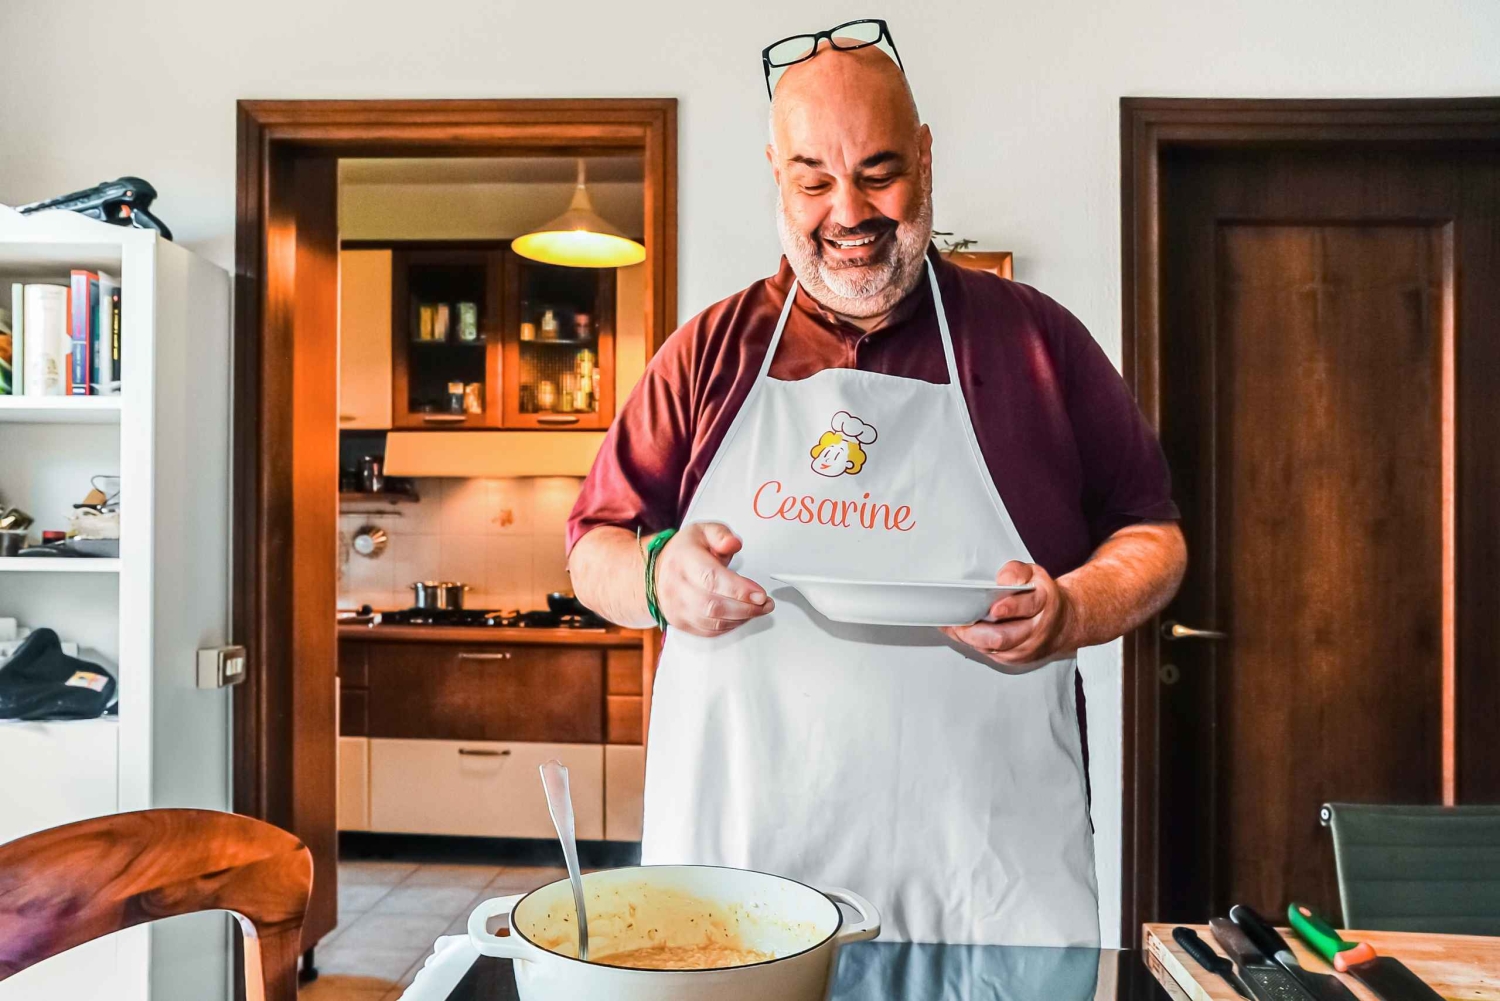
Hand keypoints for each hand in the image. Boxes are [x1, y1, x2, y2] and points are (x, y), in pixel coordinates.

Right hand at [654, 522, 773, 636]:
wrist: (657, 571)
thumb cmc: (684, 552)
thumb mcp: (703, 531)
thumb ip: (721, 534)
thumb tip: (733, 543)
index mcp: (683, 560)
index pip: (711, 579)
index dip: (739, 589)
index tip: (760, 594)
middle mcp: (676, 586)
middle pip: (713, 605)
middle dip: (746, 608)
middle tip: (765, 603)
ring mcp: (676, 608)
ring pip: (712, 622)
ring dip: (741, 618)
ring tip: (758, 609)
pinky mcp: (681, 623)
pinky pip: (709, 631)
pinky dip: (730, 625)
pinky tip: (741, 616)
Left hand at [940, 561, 1075, 666]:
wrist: (1061, 624)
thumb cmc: (1042, 597)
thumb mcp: (1033, 575)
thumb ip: (1015, 572)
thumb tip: (1001, 580)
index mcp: (1043, 602)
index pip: (1028, 606)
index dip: (1010, 608)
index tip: (994, 608)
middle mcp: (1036, 629)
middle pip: (1004, 637)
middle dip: (976, 631)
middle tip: (958, 622)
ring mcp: (1025, 647)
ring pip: (993, 649)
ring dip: (969, 639)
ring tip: (953, 627)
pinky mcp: (1015, 659)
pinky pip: (989, 654)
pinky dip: (972, 643)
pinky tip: (961, 633)